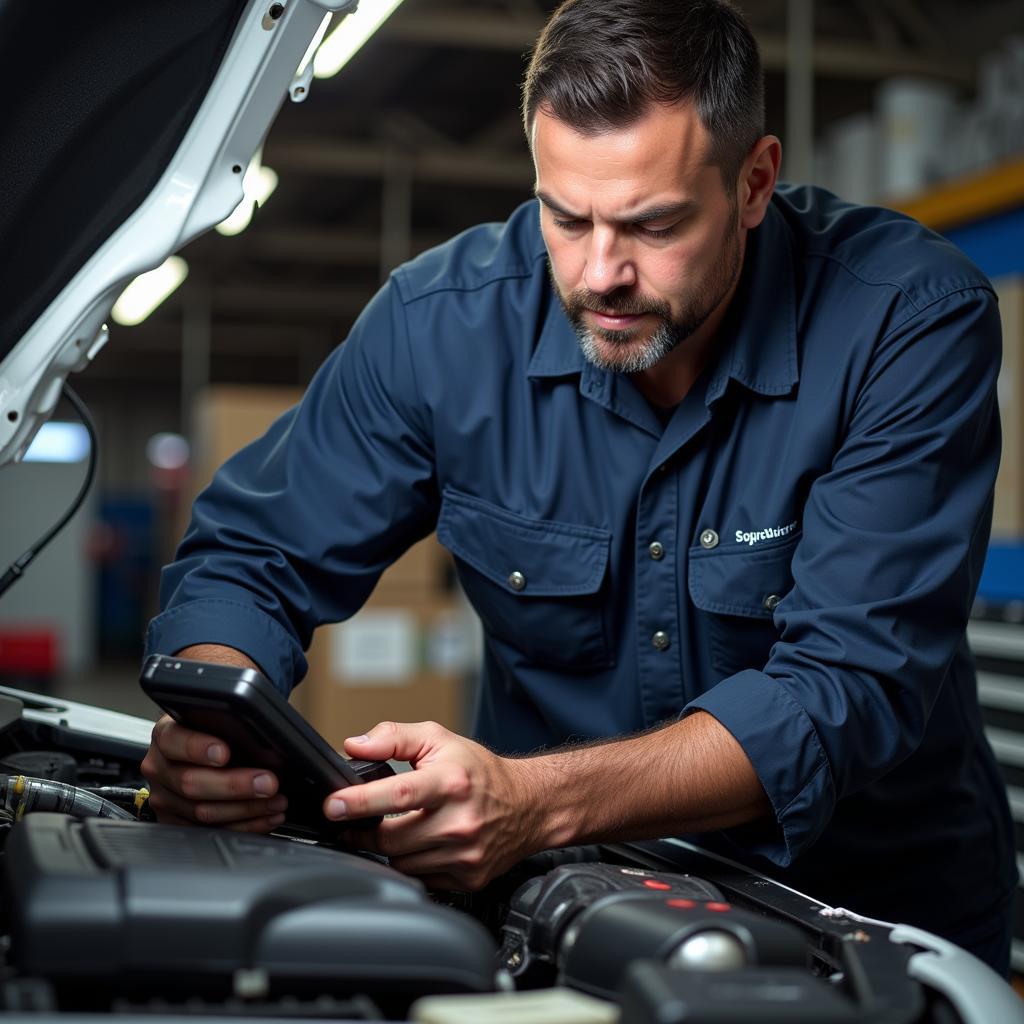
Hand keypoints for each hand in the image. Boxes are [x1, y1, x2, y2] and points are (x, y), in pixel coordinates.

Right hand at [141, 714, 287, 830]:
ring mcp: (165, 798)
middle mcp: (159, 767)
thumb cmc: (216, 732)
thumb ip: (229, 725)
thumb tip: (261, 738)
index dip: (197, 748)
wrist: (203, 750)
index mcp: (166, 735)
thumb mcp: (217, 720)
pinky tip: (265, 817)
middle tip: (267, 783)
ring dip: (247, 809)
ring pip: (202, 812)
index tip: (223, 753)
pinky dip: (244, 826)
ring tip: (276, 801)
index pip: (173, 741)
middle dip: (235, 785)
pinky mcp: (175, 822)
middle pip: (190, 782)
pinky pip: (209, 832)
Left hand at [325, 721, 544, 890]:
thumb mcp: (439, 739)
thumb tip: (355, 746)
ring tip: (392, 828)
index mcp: (451, 782)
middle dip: (363, 830)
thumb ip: (394, 737)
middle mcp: (459, 821)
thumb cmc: (480, 771)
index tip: (333, 806)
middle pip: (390, 838)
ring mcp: (465, 855)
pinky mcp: (468, 879)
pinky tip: (419, 844)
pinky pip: (420, 878)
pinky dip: (411, 863)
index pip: (397, 795)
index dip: (359, 802)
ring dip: (388, 848)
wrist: (529, 804)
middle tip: (351, 820)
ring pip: (401, 862)